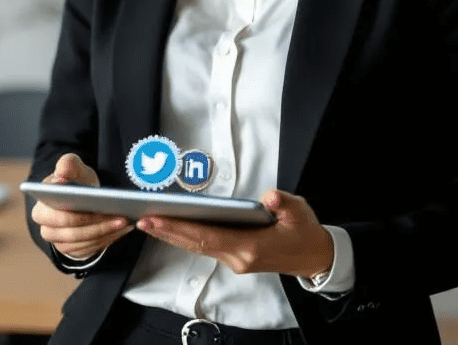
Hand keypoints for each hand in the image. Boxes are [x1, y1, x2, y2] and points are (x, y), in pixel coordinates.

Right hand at [31, 153, 133, 260]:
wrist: (81, 198)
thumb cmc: (76, 182)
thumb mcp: (74, 168)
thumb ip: (67, 164)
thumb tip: (61, 175)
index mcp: (41, 208)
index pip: (58, 216)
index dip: (77, 214)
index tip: (100, 206)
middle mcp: (46, 228)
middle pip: (72, 232)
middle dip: (98, 225)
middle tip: (120, 217)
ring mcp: (58, 241)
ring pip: (83, 242)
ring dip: (106, 232)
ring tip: (124, 222)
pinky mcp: (71, 250)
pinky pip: (90, 248)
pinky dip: (107, 239)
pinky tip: (121, 229)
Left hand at [137, 189, 333, 276]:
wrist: (315, 257)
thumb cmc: (304, 232)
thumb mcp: (299, 213)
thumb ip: (283, 203)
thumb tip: (268, 197)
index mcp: (252, 247)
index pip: (208, 237)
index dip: (181, 228)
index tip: (159, 219)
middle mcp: (238, 258)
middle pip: (196, 245)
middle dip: (168, 232)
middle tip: (142, 220)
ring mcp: (236, 260)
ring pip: (198, 248)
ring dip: (173, 236)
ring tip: (149, 223)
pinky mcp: (235, 258)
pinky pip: (205, 248)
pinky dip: (187, 238)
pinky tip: (172, 229)